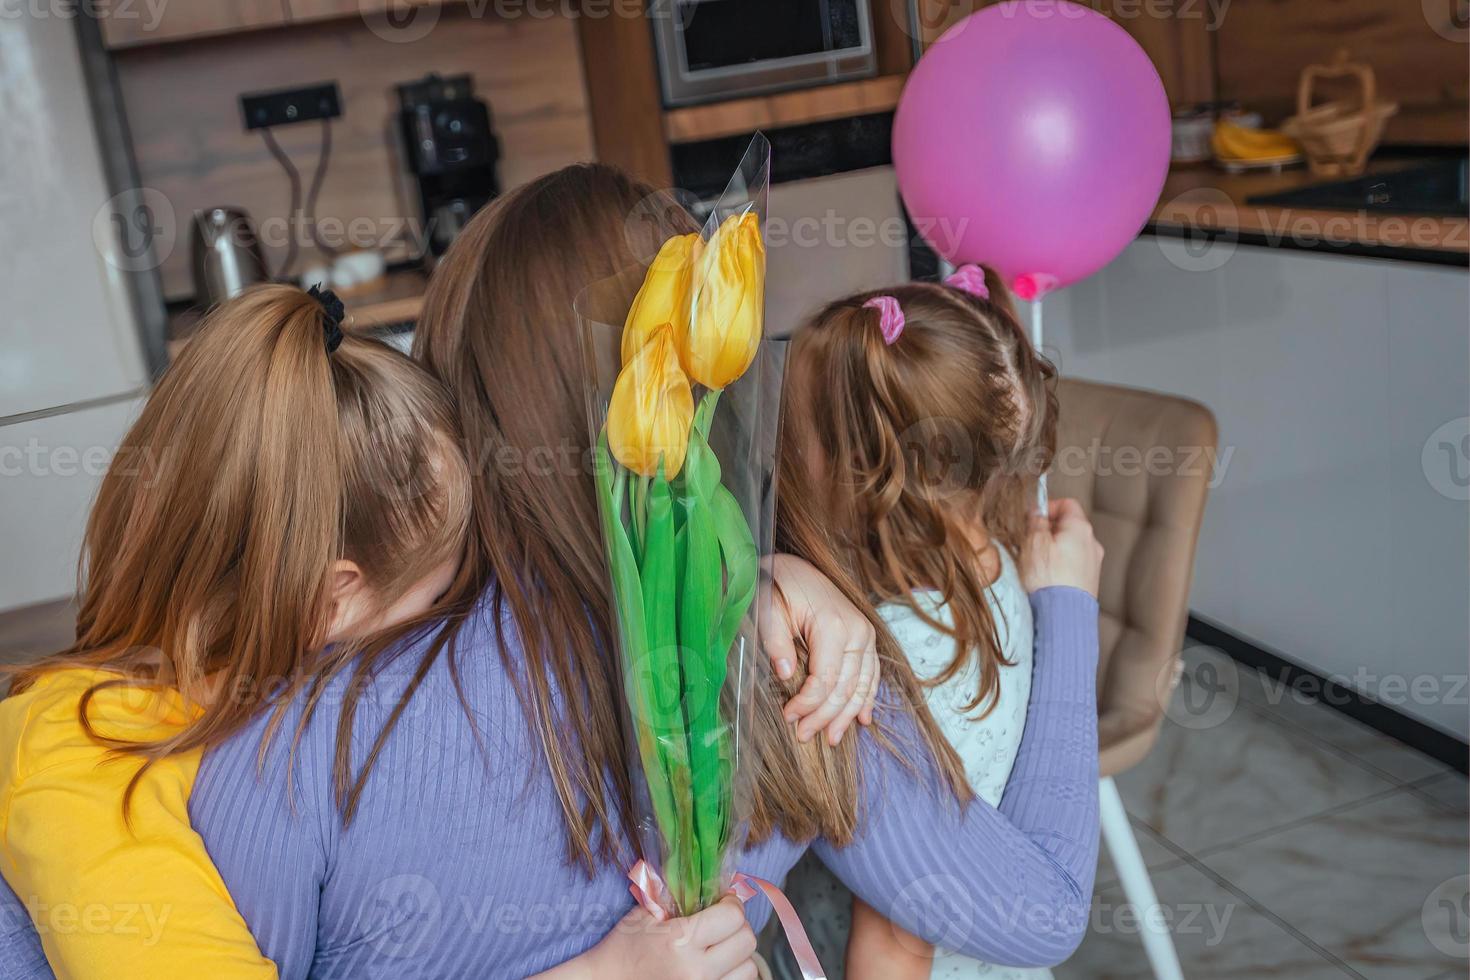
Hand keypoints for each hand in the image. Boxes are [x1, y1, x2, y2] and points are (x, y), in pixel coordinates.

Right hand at [568, 896, 758, 979]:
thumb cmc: (624, 947)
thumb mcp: (647, 914)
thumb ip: (679, 896)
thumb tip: (715, 882)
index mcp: (680, 941)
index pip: (732, 916)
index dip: (731, 903)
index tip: (723, 901)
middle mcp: (696, 970)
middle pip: (747, 941)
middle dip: (737, 926)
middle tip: (723, 923)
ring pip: (748, 969)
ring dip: (738, 954)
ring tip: (720, 947)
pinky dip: (732, 974)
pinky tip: (717, 966)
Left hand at [763, 554, 877, 745]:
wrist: (795, 566)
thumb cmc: (778, 587)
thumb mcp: (768, 610)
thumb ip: (776, 642)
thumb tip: (785, 675)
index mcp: (833, 625)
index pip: (825, 680)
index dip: (808, 705)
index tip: (789, 717)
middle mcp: (857, 631)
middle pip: (845, 688)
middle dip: (825, 717)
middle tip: (804, 736)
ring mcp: (865, 635)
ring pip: (862, 685)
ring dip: (847, 715)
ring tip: (832, 738)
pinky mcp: (866, 637)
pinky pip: (872, 674)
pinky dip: (867, 698)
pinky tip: (862, 718)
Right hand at [1021, 498, 1103, 596]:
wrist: (1062, 615)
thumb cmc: (1047, 579)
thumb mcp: (1033, 542)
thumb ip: (1036, 522)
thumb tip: (1037, 513)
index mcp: (1080, 528)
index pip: (1067, 504)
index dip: (1048, 507)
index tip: (1032, 518)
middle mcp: (1092, 543)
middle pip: (1069, 525)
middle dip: (1048, 530)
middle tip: (1029, 541)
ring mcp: (1093, 563)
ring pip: (1070, 546)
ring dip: (1053, 549)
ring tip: (1036, 563)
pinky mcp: (1090, 581)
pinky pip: (1073, 564)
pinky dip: (1060, 566)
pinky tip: (1047, 578)